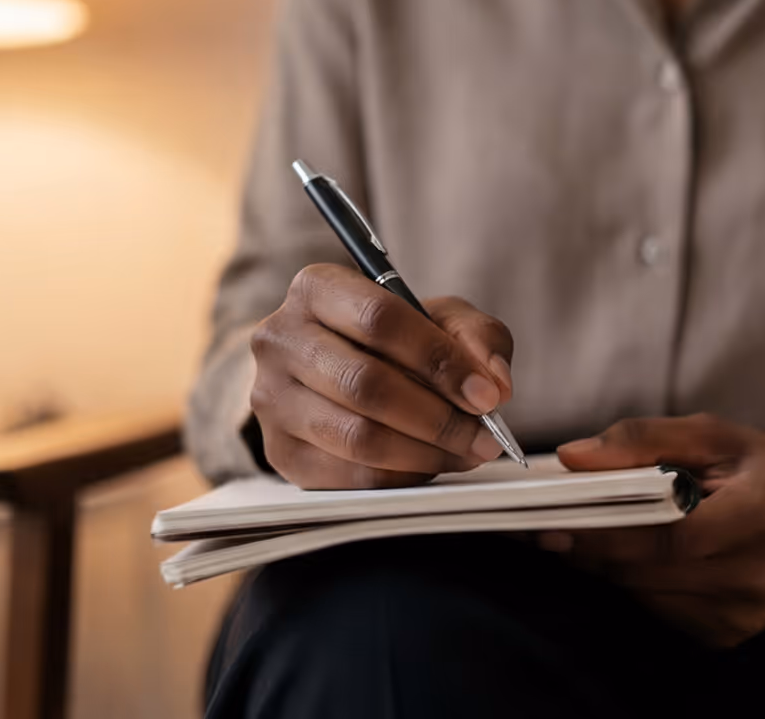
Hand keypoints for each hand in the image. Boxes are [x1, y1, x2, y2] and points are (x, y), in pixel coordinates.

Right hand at [250, 264, 512, 488]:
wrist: (331, 371)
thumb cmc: (391, 341)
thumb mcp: (438, 318)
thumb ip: (476, 337)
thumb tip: (494, 384)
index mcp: (316, 288)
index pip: (380, 319)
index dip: (440, 360)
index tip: (486, 394)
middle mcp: (280, 339)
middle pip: (366, 384)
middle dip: (439, 417)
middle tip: (484, 436)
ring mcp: (271, 398)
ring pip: (357, 436)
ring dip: (425, 452)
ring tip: (465, 452)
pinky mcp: (279, 451)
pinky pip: (348, 475)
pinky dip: (401, 475)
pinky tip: (429, 464)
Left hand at [542, 414, 764, 646]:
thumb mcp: (716, 435)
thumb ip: (643, 438)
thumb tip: (574, 455)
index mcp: (756, 519)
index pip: (665, 536)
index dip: (604, 531)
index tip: (551, 520)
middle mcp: (752, 577)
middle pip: (643, 570)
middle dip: (590, 544)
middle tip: (548, 519)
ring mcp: (740, 615)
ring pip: (640, 592)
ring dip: (609, 561)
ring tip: (598, 525)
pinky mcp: (726, 635)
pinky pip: (656, 608)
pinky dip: (636, 579)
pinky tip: (643, 551)